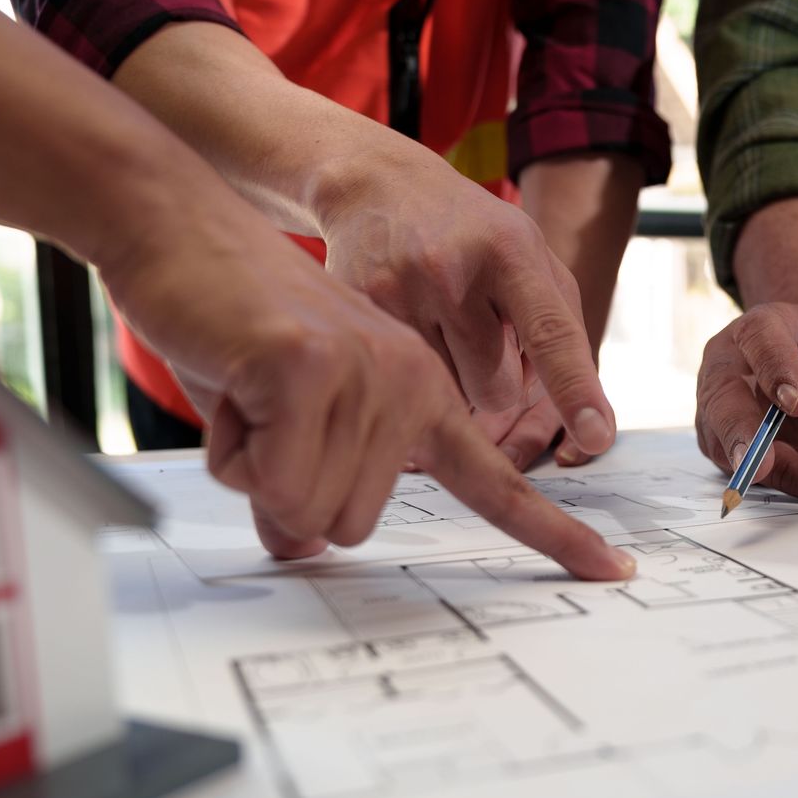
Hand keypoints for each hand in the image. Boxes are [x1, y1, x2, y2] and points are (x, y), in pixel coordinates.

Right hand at [100, 209, 634, 579]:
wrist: (187, 226)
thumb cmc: (246, 321)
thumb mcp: (303, 405)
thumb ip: (320, 473)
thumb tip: (306, 542)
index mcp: (424, 393)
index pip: (497, 480)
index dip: (551, 531)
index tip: (611, 571)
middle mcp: (413, 380)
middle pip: (353, 521)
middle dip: (287, 489)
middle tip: (264, 416)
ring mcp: (368, 368)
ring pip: (311, 509)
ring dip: (256, 470)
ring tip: (249, 395)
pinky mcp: (308, 365)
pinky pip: (271, 477)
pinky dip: (232, 451)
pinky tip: (230, 385)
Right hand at [315, 152, 615, 457]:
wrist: (377, 187)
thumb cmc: (472, 233)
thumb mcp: (531, 257)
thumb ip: (560, 330)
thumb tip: (569, 410)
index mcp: (510, 251)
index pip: (551, 333)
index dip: (576, 391)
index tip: (597, 438)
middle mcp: (452, 271)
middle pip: (498, 392)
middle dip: (500, 382)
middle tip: (484, 338)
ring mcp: (400, 293)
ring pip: (452, 398)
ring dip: (459, 380)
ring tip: (447, 328)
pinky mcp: (359, 316)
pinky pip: (407, 385)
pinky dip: (419, 371)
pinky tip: (415, 326)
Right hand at [695, 302, 797, 500]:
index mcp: (763, 328)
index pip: (759, 339)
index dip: (775, 368)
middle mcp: (731, 367)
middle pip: (721, 399)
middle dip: (739, 434)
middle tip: (761, 466)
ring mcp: (722, 411)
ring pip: (736, 449)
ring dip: (786, 472)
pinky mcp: (729, 448)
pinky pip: (760, 473)